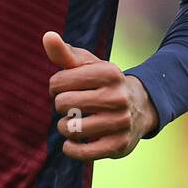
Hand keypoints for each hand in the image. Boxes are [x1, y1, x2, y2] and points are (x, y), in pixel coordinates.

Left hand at [42, 30, 157, 161]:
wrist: (140, 107)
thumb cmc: (104, 83)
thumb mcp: (88, 66)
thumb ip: (65, 53)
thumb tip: (47, 36)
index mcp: (109, 73)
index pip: (58, 82)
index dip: (56, 86)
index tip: (67, 87)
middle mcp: (118, 97)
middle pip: (62, 104)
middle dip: (62, 106)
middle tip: (74, 106)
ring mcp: (120, 122)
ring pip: (69, 129)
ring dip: (65, 127)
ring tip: (74, 122)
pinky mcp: (118, 146)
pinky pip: (80, 152)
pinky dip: (70, 148)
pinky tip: (73, 141)